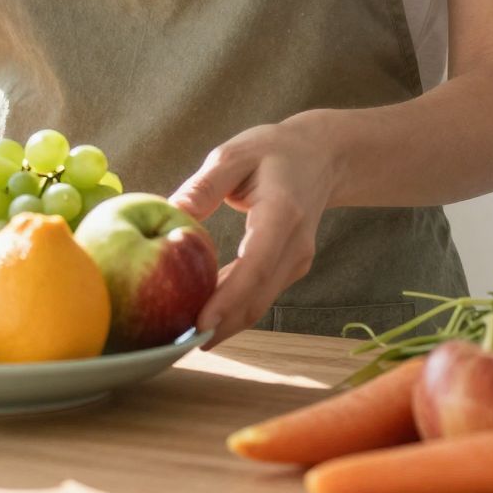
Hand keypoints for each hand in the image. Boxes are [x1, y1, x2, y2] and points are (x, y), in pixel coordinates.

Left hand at [169, 114, 339, 345]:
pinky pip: (260, 296)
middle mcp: (295, 245)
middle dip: (219, 323)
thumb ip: (204, 185)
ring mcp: (297, 261)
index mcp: (282, 213)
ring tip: (182, 336)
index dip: (229, 297)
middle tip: (176, 341)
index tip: (200, 320)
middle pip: (257, 296)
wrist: (321, 157)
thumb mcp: (234, 154)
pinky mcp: (291, 269)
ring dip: (224, 323)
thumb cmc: (273, 151)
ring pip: (259, 303)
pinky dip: (233, 310)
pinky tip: (203, 315)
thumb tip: (171, 213)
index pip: (257, 264)